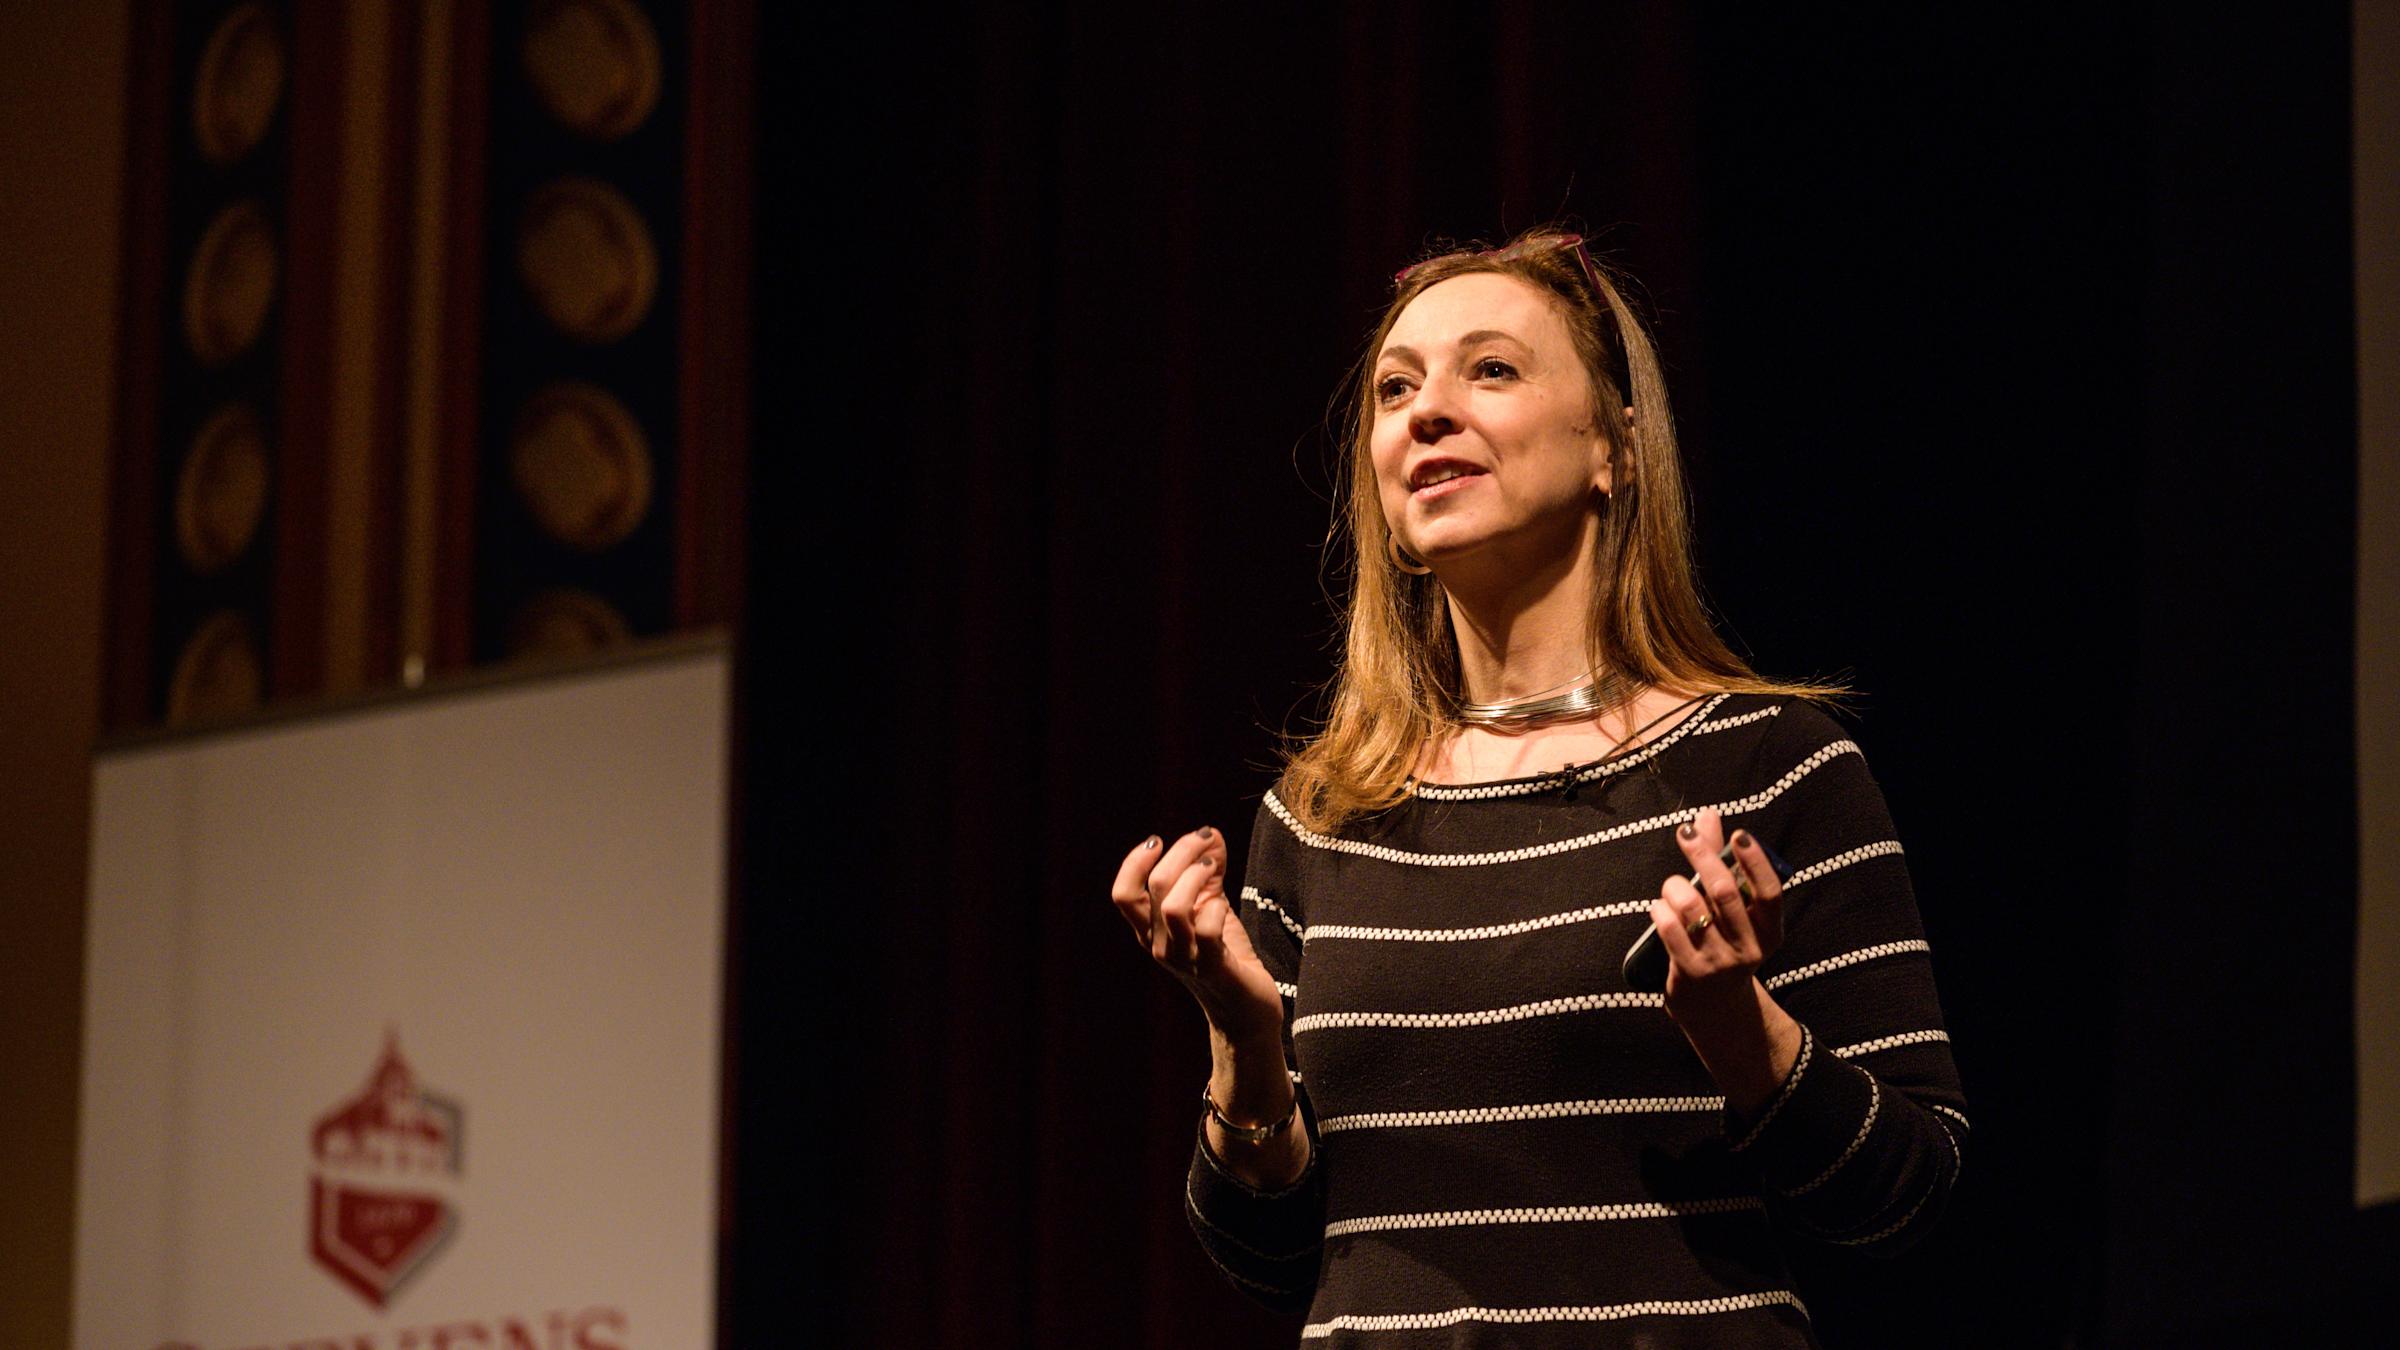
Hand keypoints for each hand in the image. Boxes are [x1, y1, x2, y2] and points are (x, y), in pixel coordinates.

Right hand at [1109, 827, 1284, 1045]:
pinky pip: (1205, 931)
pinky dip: (1214, 909)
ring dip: (1196, 875)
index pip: (1123, 893)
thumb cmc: (1226, 955)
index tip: (1158, 841)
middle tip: (1205, 838)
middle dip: (1181, 851)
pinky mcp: (1213, 968)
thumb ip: (1207, 872)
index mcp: (1150, 930)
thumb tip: (1210, 834)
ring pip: (1173, 906)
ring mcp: (1184, 959)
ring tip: (1212, 867)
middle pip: (1152, 887)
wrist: (1247, 1012)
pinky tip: (1223, 907)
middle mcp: (1159, 945)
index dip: (1134, 861)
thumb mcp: (1211, 907)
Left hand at [1650, 807, 1785, 1004]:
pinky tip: (1657, 907)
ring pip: (1693, 909)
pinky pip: (1671, 931)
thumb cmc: (1721, 940)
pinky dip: (1660, 910)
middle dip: (1702, 858)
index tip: (1738, 834)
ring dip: (1675, 887)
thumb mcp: (1731, 909)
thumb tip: (1708, 814)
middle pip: (1725, 893)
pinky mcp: (1692, 974)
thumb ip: (1720, 862)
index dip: (1755, 862)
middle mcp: (1751, 948)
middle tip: (1685, 834)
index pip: (1769, 892)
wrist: (1712, 1003)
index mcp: (1770, 930)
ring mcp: (1721, 963)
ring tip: (1671, 885)